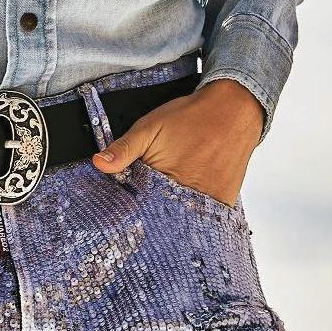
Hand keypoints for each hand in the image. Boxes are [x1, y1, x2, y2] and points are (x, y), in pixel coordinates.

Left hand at [90, 78, 264, 207]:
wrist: (232, 110)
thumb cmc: (190, 118)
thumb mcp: (149, 128)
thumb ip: (124, 149)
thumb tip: (99, 164)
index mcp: (164, 179)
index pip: (140, 208)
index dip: (133, 208)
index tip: (126, 209)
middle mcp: (188, 195)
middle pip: (163, 217)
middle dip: (153, 215)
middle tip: (151, 205)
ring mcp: (208, 200)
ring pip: (185, 220)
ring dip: (175, 215)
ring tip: (172, 201)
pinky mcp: (224, 201)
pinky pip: (206, 218)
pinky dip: (196, 214)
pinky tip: (190, 201)